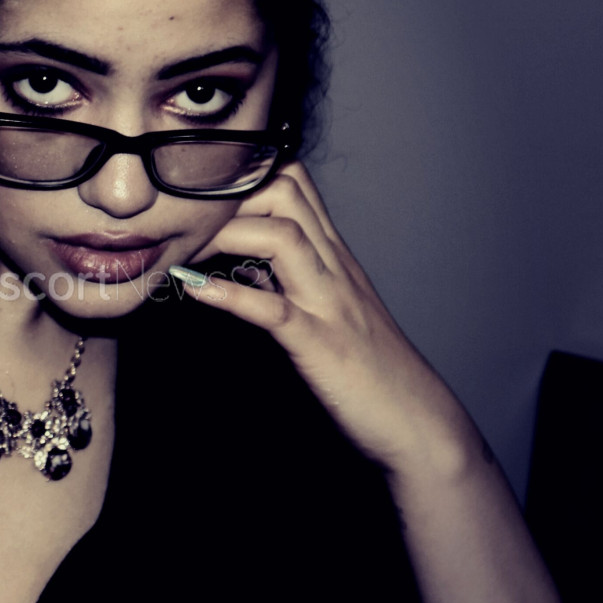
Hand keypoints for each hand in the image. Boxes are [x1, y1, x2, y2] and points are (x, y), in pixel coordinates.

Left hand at [177, 162, 478, 476]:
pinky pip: (272, 310)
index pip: (291, 182)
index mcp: (332, 257)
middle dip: (229, 197)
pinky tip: (194, 291)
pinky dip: (229, 296)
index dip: (240, 180)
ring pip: (282, 234)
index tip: (196, 205)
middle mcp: (333, 267)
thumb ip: (286, 282)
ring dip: (226, 235)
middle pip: (283, 190)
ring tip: (186, 253)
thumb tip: (238, 268)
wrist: (417, 422)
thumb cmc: (368, 370)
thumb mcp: (324, 311)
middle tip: (186, 228)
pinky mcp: (320, 346)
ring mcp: (328, 303)